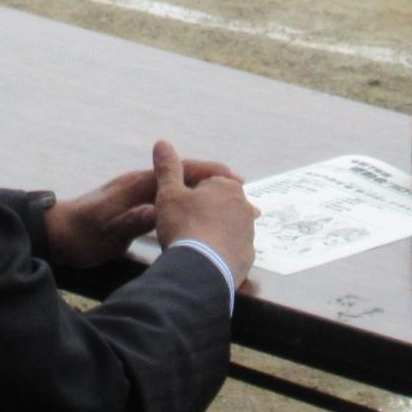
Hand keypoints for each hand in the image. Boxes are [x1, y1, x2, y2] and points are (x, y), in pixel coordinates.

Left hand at [41, 156, 241, 267]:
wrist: (55, 234)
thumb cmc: (80, 235)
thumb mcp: (106, 232)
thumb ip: (132, 221)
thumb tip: (158, 211)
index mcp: (138, 186)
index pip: (182, 173)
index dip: (211, 176)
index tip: (237, 184)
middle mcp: (142, 185)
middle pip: (189, 180)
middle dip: (220, 188)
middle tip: (249, 203)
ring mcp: (140, 194)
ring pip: (184, 192)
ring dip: (211, 199)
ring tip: (238, 213)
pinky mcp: (138, 207)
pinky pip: (175, 203)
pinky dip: (196, 208)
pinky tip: (209, 222)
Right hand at [151, 139, 256, 285]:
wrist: (200, 269)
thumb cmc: (184, 225)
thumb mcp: (168, 193)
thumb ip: (167, 167)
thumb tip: (162, 143)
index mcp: (227, 186)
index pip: (207, 183)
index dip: (189, 193)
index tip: (177, 205)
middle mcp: (244, 206)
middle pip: (219, 205)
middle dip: (204, 211)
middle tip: (182, 225)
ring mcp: (249, 232)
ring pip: (227, 226)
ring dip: (213, 230)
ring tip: (192, 243)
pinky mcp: (248, 256)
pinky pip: (232, 248)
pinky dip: (220, 250)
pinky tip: (204, 257)